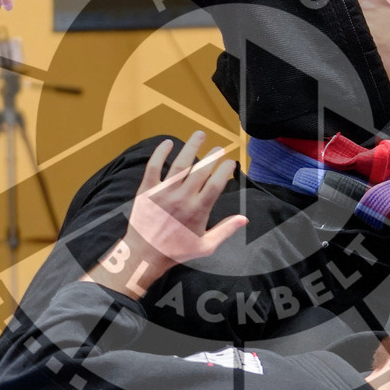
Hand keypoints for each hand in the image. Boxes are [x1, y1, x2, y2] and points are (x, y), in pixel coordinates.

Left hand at [84, 133, 247, 297]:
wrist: (145, 254)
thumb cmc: (176, 251)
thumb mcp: (205, 246)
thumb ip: (225, 231)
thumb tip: (245, 219)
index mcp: (198, 210)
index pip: (216, 184)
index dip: (225, 170)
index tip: (230, 163)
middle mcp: (182, 198)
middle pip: (201, 170)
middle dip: (212, 156)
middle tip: (219, 148)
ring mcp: (164, 192)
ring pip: (180, 164)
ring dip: (191, 147)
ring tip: (199, 135)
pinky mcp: (147, 190)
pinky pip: (153, 167)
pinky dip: (160, 153)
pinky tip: (167, 142)